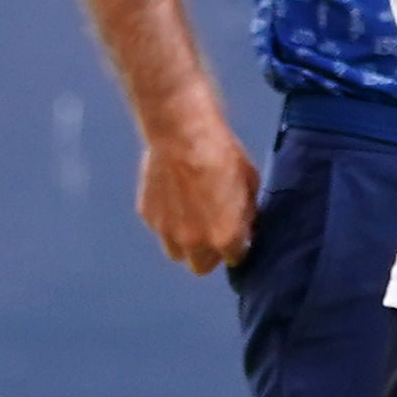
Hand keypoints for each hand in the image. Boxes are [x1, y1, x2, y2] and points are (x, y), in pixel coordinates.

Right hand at [133, 114, 255, 274]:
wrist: (180, 131)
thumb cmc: (220, 152)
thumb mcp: (249, 182)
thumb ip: (246, 212)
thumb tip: (246, 223)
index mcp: (225, 237)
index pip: (235, 258)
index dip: (237, 245)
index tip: (237, 233)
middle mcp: (195, 242)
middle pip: (201, 266)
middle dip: (210, 253)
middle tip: (213, 229)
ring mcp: (167, 231)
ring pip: (177, 252)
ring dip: (185, 242)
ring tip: (191, 215)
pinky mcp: (147, 216)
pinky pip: (160, 228)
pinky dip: (167, 219)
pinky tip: (174, 195)